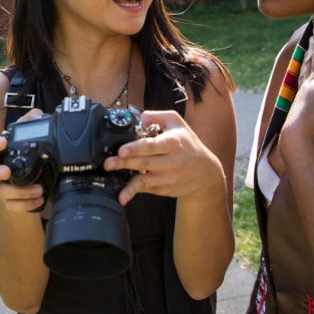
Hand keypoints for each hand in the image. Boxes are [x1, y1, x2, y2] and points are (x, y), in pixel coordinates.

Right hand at [0, 109, 46, 211]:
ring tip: (38, 188)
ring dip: (18, 191)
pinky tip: (39, 199)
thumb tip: (37, 115)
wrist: (28, 178)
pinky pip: (11, 205)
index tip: (2, 142)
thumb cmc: (21, 154)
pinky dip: (26, 204)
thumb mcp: (25, 136)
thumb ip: (30, 123)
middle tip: (6, 171)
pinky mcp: (7, 200)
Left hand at [103, 110, 223, 205]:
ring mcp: (167, 178)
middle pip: (144, 163)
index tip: (122, 150)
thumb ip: (158, 116)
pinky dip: (132, 192)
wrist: (206, 174)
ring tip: (112, 179)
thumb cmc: (189, 145)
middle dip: (124, 163)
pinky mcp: (162, 188)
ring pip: (144, 180)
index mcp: (173, 143)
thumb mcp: (178, 124)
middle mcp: (171, 162)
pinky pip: (145, 189)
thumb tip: (140, 118)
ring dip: (127, 183)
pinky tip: (122, 196)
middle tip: (108, 163)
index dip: (136, 148)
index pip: (152, 146)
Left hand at [282, 27, 313, 148]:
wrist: (298, 137)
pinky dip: (302, 85)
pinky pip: (300, 92)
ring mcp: (300, 99)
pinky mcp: (298, 111)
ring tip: (304, 60)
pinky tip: (301, 91)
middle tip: (309, 40)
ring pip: (302, 77)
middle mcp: (305, 86)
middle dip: (310, 51)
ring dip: (304, 66)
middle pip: (307, 64)